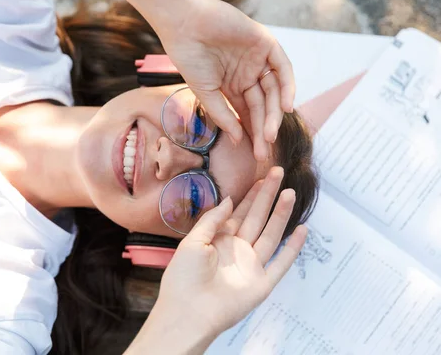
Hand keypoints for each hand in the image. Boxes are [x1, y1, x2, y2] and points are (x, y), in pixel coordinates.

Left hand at [156, 167, 306, 334]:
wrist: (188, 312)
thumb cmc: (183, 277)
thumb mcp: (193, 241)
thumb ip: (213, 219)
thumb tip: (229, 199)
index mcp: (219, 240)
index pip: (239, 212)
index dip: (251, 195)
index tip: (262, 178)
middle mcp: (237, 250)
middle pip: (257, 218)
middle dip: (268, 196)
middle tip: (279, 173)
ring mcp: (251, 266)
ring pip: (271, 234)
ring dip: (281, 214)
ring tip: (290, 193)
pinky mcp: (262, 283)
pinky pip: (281, 263)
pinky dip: (292, 248)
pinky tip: (302, 230)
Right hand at [158, 0, 295, 160]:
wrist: (186, 24)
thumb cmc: (189, 56)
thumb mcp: (204, 91)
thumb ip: (222, 114)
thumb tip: (236, 139)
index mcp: (232, 86)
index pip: (247, 113)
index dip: (252, 132)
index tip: (255, 153)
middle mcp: (247, 74)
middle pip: (262, 106)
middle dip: (264, 128)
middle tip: (263, 149)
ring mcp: (258, 60)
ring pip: (273, 91)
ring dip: (273, 114)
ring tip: (270, 135)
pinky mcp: (266, 44)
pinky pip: (282, 68)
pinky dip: (287, 86)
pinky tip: (285, 107)